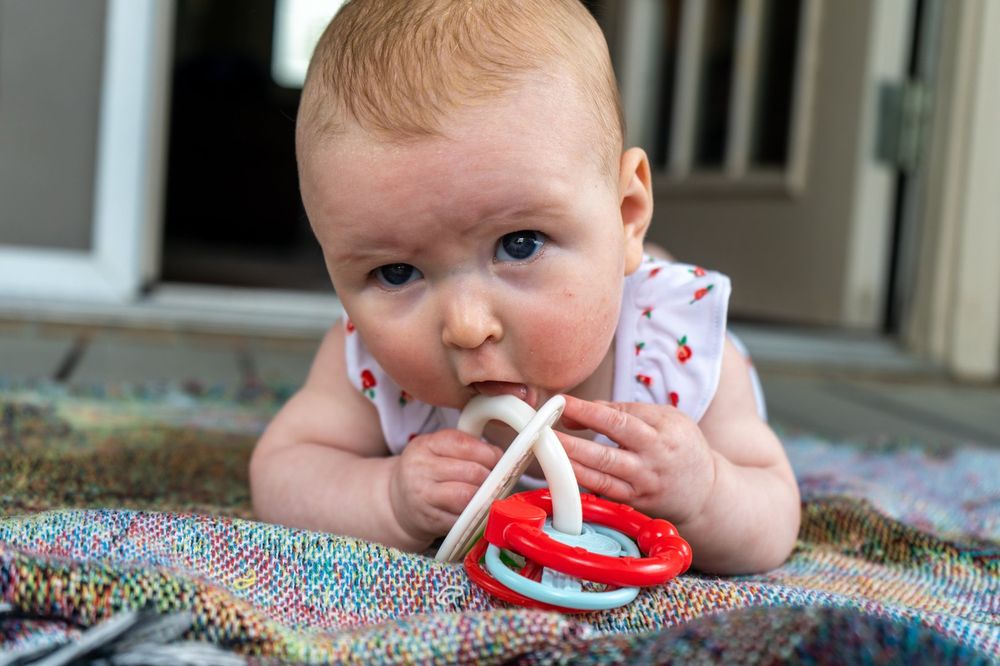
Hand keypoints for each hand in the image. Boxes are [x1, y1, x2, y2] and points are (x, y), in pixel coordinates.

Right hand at [388, 430, 502, 546]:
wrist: (397, 502)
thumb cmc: (426, 473)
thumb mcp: (437, 450)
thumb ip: (465, 447)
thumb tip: (500, 457)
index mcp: (425, 445)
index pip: (464, 444)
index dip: (488, 453)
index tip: (498, 460)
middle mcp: (420, 469)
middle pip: (471, 472)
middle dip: (491, 477)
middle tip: (498, 481)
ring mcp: (423, 497)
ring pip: (467, 497)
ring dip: (485, 497)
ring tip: (489, 495)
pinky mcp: (430, 521)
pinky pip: (462, 519)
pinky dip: (476, 516)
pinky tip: (478, 511)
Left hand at [556, 395, 716, 525]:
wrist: (706, 492)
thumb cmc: (682, 446)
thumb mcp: (668, 418)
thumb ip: (628, 410)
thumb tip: (584, 409)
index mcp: (663, 433)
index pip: (619, 419)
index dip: (587, 410)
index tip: (562, 402)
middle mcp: (652, 462)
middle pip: (605, 452)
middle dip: (570, 442)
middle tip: (542, 431)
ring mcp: (642, 486)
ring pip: (600, 476)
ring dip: (568, 464)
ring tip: (544, 451)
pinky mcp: (633, 504)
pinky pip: (602, 492)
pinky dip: (579, 481)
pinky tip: (559, 471)